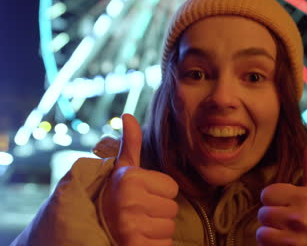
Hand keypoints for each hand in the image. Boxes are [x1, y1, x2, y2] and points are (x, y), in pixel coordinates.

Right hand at [102, 113, 178, 245]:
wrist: (94, 229)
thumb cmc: (116, 196)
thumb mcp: (122, 170)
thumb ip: (130, 145)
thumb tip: (127, 115)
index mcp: (130, 179)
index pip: (172, 188)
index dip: (160, 193)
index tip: (142, 195)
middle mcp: (130, 201)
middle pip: (173, 208)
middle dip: (159, 211)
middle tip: (140, 212)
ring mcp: (131, 226)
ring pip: (169, 228)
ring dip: (157, 230)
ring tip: (139, 225)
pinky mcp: (135, 245)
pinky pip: (164, 245)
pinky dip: (155, 244)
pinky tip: (140, 239)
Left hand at [256, 138, 306, 245]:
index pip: (269, 192)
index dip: (277, 201)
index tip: (293, 208)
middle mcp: (305, 213)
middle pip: (263, 210)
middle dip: (273, 216)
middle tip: (290, 224)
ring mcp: (296, 232)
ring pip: (261, 225)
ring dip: (271, 232)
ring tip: (288, 234)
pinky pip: (262, 238)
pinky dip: (270, 244)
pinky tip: (285, 244)